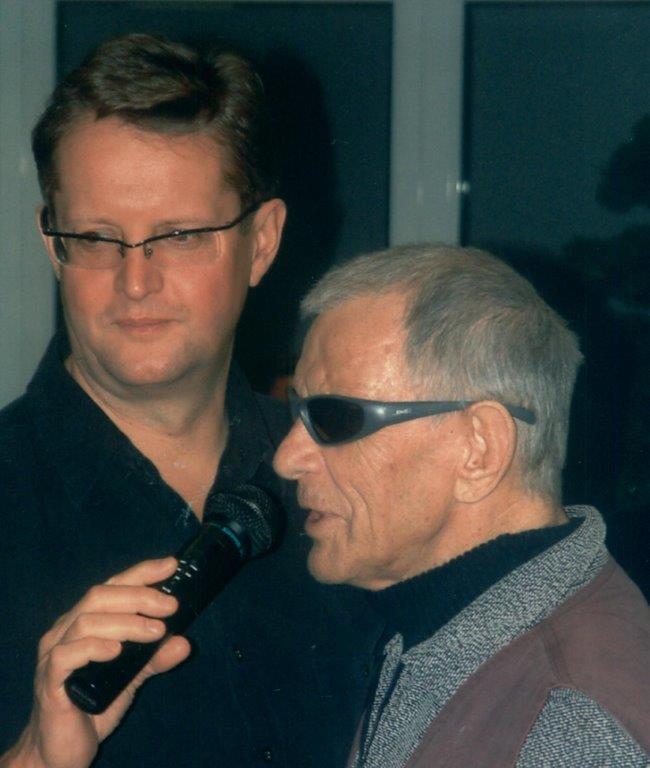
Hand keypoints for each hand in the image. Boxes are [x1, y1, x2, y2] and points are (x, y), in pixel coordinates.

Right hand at [0, 557, 190, 767]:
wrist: (60, 750)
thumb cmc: (93, 706)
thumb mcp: (132, 677)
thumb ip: (155, 659)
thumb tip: (185, 642)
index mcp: (86, 620)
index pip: (114, 585)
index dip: (142, 572)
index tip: (171, 565)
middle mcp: (66, 629)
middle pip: (100, 595)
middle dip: (140, 596)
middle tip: (171, 606)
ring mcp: (54, 652)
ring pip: (87, 621)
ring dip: (126, 622)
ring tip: (155, 631)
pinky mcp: (49, 680)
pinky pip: (67, 655)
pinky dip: (94, 647)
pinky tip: (116, 651)